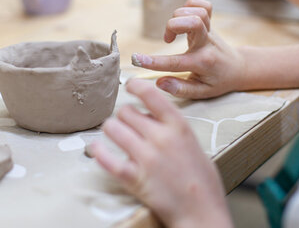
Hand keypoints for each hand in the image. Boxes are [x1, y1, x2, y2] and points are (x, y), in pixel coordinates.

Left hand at [91, 79, 231, 227]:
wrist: (202, 211)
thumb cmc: (201, 180)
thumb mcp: (193, 143)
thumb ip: (172, 128)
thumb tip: (150, 116)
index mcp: (178, 126)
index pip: (151, 94)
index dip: (136, 86)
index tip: (129, 86)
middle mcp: (161, 138)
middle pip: (127, 111)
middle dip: (124, 115)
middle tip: (126, 123)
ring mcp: (146, 158)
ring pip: (113, 128)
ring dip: (111, 130)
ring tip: (113, 135)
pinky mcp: (134, 178)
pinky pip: (107, 159)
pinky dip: (98, 152)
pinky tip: (96, 149)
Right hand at [132, 0, 245, 98]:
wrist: (238, 68)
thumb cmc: (217, 82)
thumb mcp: (201, 93)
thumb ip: (180, 89)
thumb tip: (159, 83)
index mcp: (202, 63)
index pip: (175, 63)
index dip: (153, 62)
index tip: (136, 59)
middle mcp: (206, 44)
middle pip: (193, 23)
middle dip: (172, 26)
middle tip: (167, 40)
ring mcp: (210, 31)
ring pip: (196, 12)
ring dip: (179, 17)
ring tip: (174, 32)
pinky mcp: (211, 22)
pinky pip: (203, 4)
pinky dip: (190, 6)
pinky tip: (183, 17)